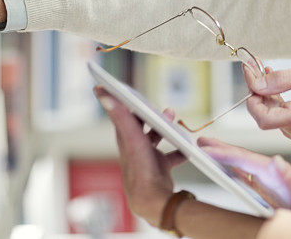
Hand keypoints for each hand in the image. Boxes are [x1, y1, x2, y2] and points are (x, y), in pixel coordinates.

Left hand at [94, 87, 186, 226]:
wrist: (153, 201)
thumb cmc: (140, 169)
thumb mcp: (132, 138)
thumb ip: (120, 115)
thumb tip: (101, 92)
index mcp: (126, 140)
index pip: (122, 115)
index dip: (123, 102)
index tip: (124, 89)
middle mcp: (135, 148)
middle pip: (141, 126)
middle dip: (151, 115)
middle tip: (164, 108)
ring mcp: (148, 158)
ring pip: (156, 139)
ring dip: (166, 129)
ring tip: (175, 119)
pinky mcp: (160, 168)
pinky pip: (172, 156)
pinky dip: (180, 150)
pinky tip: (189, 147)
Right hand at [198, 137, 290, 216]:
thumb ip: (289, 178)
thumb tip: (277, 161)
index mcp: (273, 172)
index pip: (245, 159)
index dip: (225, 153)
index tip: (207, 148)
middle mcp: (268, 174)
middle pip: (241, 158)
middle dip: (221, 149)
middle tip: (201, 141)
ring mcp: (266, 182)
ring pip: (241, 166)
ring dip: (225, 158)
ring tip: (208, 150)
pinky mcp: (266, 191)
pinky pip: (245, 178)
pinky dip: (233, 171)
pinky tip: (225, 170)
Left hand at [244, 62, 290, 138]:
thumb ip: (279, 80)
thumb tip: (256, 84)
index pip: (263, 117)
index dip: (252, 96)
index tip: (250, 74)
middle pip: (262, 113)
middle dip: (255, 89)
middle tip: (253, 66)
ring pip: (266, 111)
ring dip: (261, 90)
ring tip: (261, 69)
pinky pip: (275, 110)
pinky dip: (270, 94)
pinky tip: (270, 78)